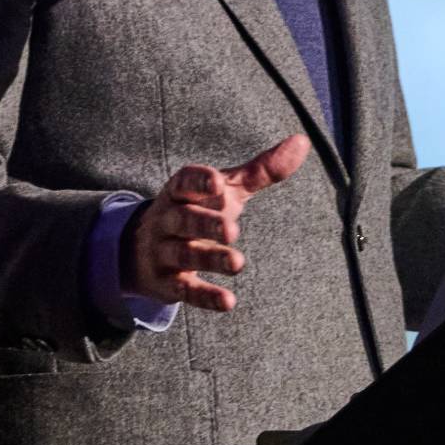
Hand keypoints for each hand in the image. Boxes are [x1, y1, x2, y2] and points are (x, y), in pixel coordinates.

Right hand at [125, 134, 311, 313]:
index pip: (185, 182)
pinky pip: (186, 290)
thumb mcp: (226, 190)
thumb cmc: (198, 210)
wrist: (143, 250)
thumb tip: (302, 142)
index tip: (218, 184)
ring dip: (210, 258)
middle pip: (184, 219)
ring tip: (237, 263)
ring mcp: (164, 252)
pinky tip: (228, 302)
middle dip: (207, 224)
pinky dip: (206, 296)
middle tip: (233, 230)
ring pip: (184, 254)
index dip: (199, 182)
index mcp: (180, 191)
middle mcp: (168, 219)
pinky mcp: (168, 283)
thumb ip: (262, 169)